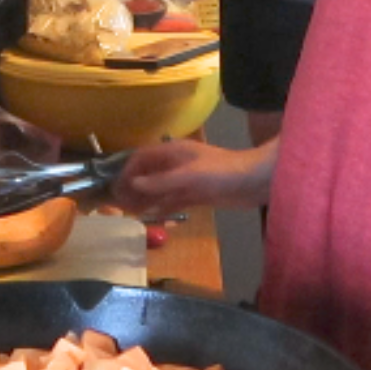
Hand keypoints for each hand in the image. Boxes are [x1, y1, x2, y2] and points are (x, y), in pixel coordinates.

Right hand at [113, 139, 274, 215]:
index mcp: (174, 151)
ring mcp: (187, 179)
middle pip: (149, 173)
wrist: (255, 181)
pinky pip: (174, 200)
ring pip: (160, 188)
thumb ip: (160, 182)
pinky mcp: (197, 194)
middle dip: (134, 187)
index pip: (142, 157)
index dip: (128, 171)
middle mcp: (177, 164)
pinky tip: (152, 218)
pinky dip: (162, 207)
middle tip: (119, 206)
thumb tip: (132, 184)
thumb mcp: (188, 177)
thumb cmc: (221, 173)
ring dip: (146, 199)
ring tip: (130, 214)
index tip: (116, 189)